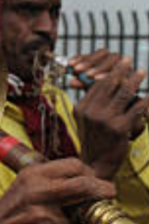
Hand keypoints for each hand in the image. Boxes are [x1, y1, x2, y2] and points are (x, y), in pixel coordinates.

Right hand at [0, 158, 113, 223]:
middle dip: (102, 192)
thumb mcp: (25, 185)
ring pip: (78, 222)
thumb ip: (52, 181)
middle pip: (85, 186)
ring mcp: (42, 215)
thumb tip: (89, 184)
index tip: (94, 182)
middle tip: (106, 196)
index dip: (90, 174)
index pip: (74, 165)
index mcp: (33, 175)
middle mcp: (38, 191)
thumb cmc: (8, 212)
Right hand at [74, 53, 148, 179]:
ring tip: (142, 72)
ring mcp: (105, 120)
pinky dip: (145, 99)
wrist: (96, 164)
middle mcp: (91, 112)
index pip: (96, 85)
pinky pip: (136, 108)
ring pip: (123, 94)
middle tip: (128, 60)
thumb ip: (92, 103)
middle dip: (120, 70)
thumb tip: (103, 84)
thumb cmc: (94, 140)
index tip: (117, 64)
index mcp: (81, 108)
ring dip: (134, 80)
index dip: (108, 72)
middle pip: (108, 84)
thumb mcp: (86, 120)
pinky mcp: (120, 128)